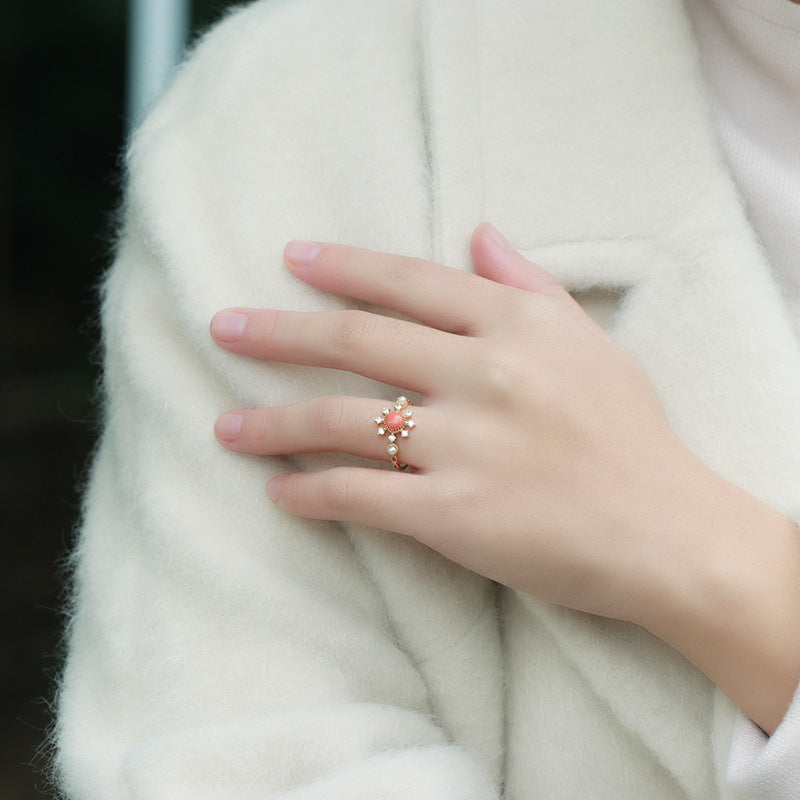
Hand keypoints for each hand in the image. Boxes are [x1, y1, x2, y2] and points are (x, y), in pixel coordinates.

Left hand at [209, 223, 712, 625]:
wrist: (666, 531)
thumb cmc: (631, 433)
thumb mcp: (588, 340)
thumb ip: (527, 283)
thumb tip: (478, 232)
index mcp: (515, 324)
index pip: (408, 281)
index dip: (341, 267)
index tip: (290, 259)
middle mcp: (482, 374)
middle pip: (357, 341)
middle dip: (280, 332)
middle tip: (223, 328)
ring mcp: (464, 445)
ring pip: (343, 420)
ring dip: (274, 421)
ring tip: (226, 427)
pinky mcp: (454, 514)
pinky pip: (361, 496)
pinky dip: (311, 493)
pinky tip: (279, 491)